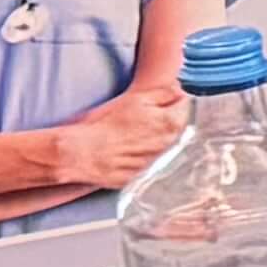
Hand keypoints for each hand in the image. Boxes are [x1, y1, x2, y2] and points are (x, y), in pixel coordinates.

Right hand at [44, 81, 188, 191]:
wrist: (81, 152)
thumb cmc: (105, 124)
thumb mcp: (136, 100)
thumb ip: (163, 94)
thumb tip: (179, 90)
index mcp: (169, 124)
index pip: (184, 106)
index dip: (174, 99)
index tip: (165, 97)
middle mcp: (166, 145)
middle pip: (175, 127)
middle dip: (165, 118)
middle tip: (145, 113)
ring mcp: (152, 162)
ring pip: (161, 145)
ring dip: (152, 138)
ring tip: (130, 132)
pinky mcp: (136, 176)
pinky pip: (143, 162)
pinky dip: (138, 154)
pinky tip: (123, 148)